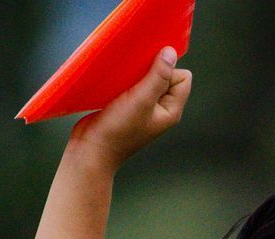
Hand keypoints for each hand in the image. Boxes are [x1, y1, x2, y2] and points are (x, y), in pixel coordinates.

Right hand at [73, 49, 192, 168]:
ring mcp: (144, 107)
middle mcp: (161, 109)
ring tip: (124, 79)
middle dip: (152, 68)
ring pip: (148, 76)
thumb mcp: (142, 99)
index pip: (183, 78)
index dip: (168, 71)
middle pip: (167, 75)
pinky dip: (127, 77)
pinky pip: (134, 82)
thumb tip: (171, 52)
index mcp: (171, 111)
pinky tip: (116, 81)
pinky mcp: (128, 104)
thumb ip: (159, 76)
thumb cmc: (118, 129)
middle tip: (134, 77)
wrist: (92, 149)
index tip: (148, 76)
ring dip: (137, 71)